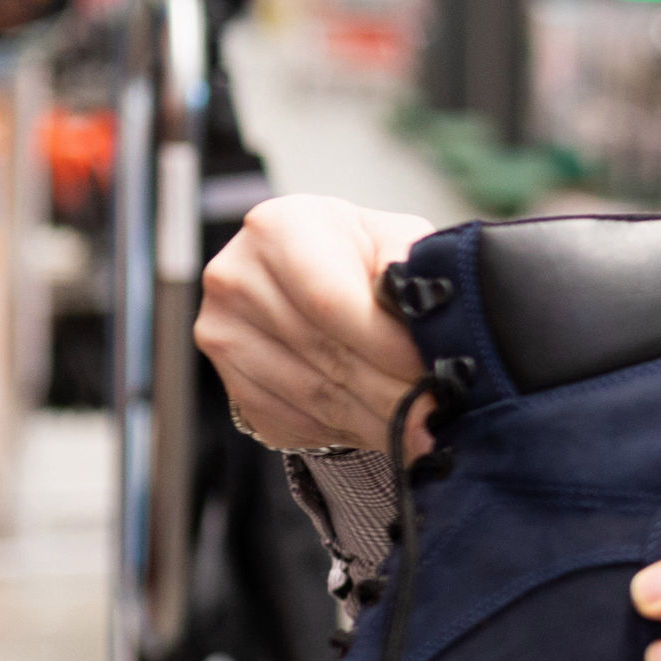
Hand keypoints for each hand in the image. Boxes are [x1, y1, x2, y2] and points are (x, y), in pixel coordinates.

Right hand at [195, 195, 438, 453]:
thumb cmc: (363, 256)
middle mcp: (237, 278)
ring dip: (374, 421)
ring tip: (421, 430)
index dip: (386, 346)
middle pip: (323, 355)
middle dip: (391, 394)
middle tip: (437, 418)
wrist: (316, 276)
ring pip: (312, 397)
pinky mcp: (229, 381)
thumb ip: (410, 268)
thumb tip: (430, 318)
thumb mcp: (396, 241)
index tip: (434, 374)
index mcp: (278, 229)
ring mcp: (223, 334)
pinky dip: (343, 431)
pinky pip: (293, 420)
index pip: (330, 302)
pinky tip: (381, 427)